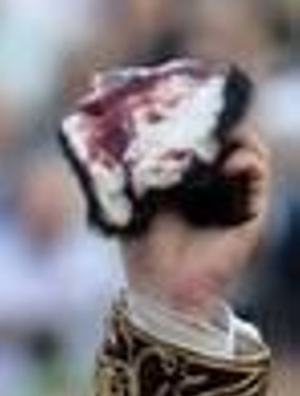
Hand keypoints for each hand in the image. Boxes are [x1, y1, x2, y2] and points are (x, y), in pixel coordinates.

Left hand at [121, 128, 271, 319]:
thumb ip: (141, 171)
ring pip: (248, 149)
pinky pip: (258, 172)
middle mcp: (214, 187)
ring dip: (234, 136)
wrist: (163, 291)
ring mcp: (236, 197)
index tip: (186, 105)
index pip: (200, 142)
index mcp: (187, 183)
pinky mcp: (253, 211)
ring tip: (216, 136)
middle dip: (217, 123)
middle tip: (203, 113)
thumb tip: (137, 132)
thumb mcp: (136, 202)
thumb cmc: (143, 250)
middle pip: (226, 140)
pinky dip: (246, 160)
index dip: (197, 123)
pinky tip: (228, 162)